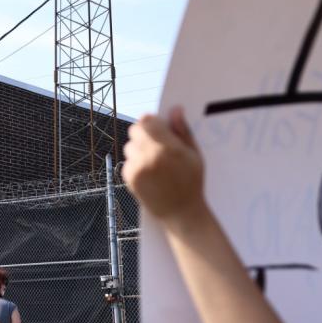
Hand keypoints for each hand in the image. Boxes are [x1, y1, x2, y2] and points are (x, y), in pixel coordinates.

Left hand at [122, 107, 206, 229]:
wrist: (181, 213)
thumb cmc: (191, 182)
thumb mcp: (194, 154)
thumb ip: (183, 131)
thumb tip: (175, 109)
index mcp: (167, 147)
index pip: (147, 120)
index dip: (152, 122)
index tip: (159, 128)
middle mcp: (149, 156)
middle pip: (135, 131)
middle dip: (144, 135)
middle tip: (157, 146)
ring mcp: (137, 168)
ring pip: (129, 147)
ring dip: (139, 150)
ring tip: (155, 163)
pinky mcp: (129, 179)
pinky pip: (127, 162)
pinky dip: (136, 165)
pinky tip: (150, 175)